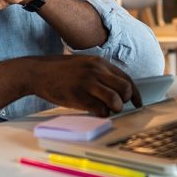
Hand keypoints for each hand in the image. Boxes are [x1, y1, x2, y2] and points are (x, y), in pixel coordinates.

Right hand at [26, 55, 141, 116]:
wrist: (38, 72)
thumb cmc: (61, 72)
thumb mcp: (84, 65)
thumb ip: (100, 74)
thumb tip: (117, 89)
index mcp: (99, 63)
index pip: (126, 78)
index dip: (135, 93)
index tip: (138, 103)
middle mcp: (96, 71)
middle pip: (125, 88)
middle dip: (126, 100)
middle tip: (119, 106)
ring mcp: (87, 83)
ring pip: (115, 99)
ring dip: (116, 108)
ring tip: (109, 110)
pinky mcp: (78, 95)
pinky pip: (99, 109)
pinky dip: (102, 113)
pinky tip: (96, 112)